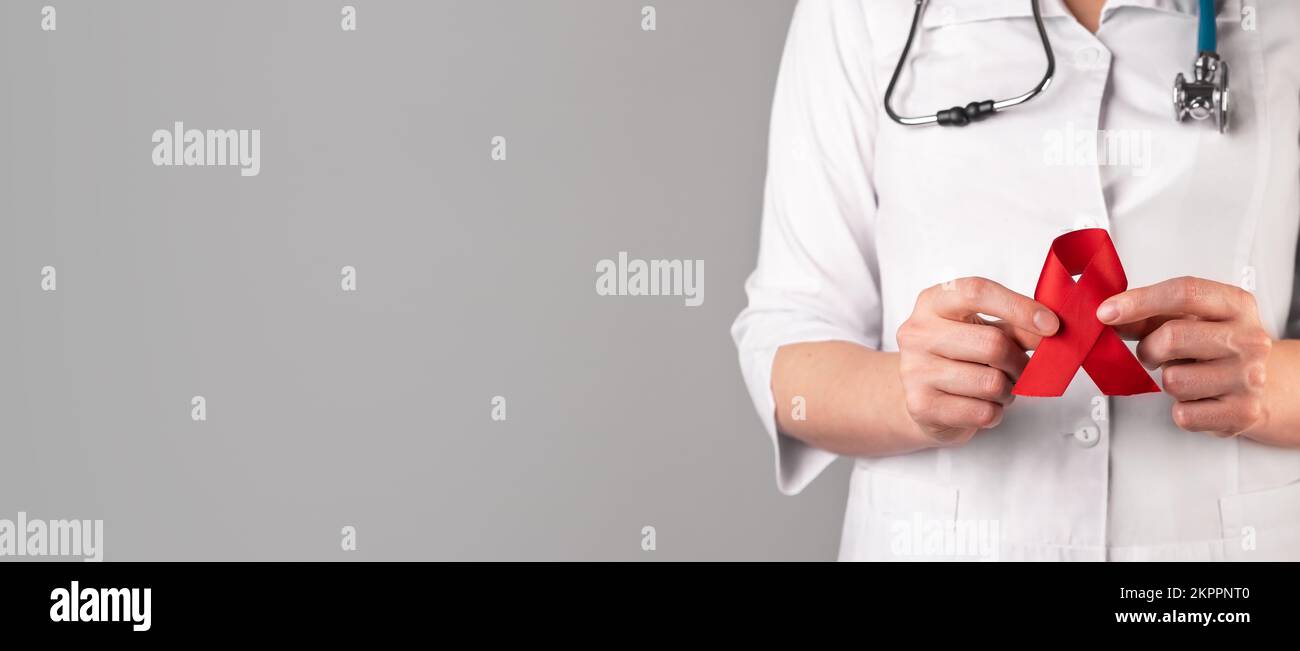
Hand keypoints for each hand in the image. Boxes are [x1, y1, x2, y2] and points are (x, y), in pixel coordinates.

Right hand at [897, 277, 1059, 445]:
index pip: (976, 292)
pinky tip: (982, 405)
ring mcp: (915, 370)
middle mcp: (917, 333)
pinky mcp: (921, 406)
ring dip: (1008, 390)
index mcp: (933, 302)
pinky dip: (995, 412)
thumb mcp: (984, 329)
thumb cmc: (958, 356)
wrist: (922, 397)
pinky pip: (982, 412)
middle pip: (992, 344)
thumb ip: (1015, 325)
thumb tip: (1050, 329)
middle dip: (1019, 362)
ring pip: (991, 383)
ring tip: (998, 388)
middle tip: (1020, 368)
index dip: (1019, 307)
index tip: (1051, 325)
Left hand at [1097, 276, 1271, 436]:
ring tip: (1188, 376)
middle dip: (1149, 349)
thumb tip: (1110, 317)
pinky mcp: (1243, 412)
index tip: (1107, 312)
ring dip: (1169, 381)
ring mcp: (1249, 377)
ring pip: (1173, 380)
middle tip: (1155, 354)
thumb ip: (1149, 316)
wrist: (1266, 387)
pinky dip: (1182, 409)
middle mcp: (1249, 339)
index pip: (1185, 292)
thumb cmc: (1219, 349)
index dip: (1139, 301)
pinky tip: (1199, 399)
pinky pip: (1184, 414)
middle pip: (1172, 336)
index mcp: (1237, 306)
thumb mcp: (1191, 321)